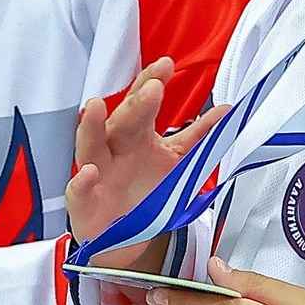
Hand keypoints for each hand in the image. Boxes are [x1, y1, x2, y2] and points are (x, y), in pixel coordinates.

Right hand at [66, 57, 225, 251]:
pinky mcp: (84, 201)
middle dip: (136, 104)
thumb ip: (197, 136)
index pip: (141, 103)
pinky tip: (89, 173)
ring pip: (91, 145)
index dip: (151, 83)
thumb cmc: (142, 194)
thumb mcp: (174, 161)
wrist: (122, 238)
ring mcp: (96, 172)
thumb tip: (225, 111)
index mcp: (135, 136)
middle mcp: (113, 148)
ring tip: (95, 107)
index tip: (165, 66)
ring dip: (92, 126)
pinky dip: (82, 181)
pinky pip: (79, 190)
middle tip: (152, 87)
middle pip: (122, 121)